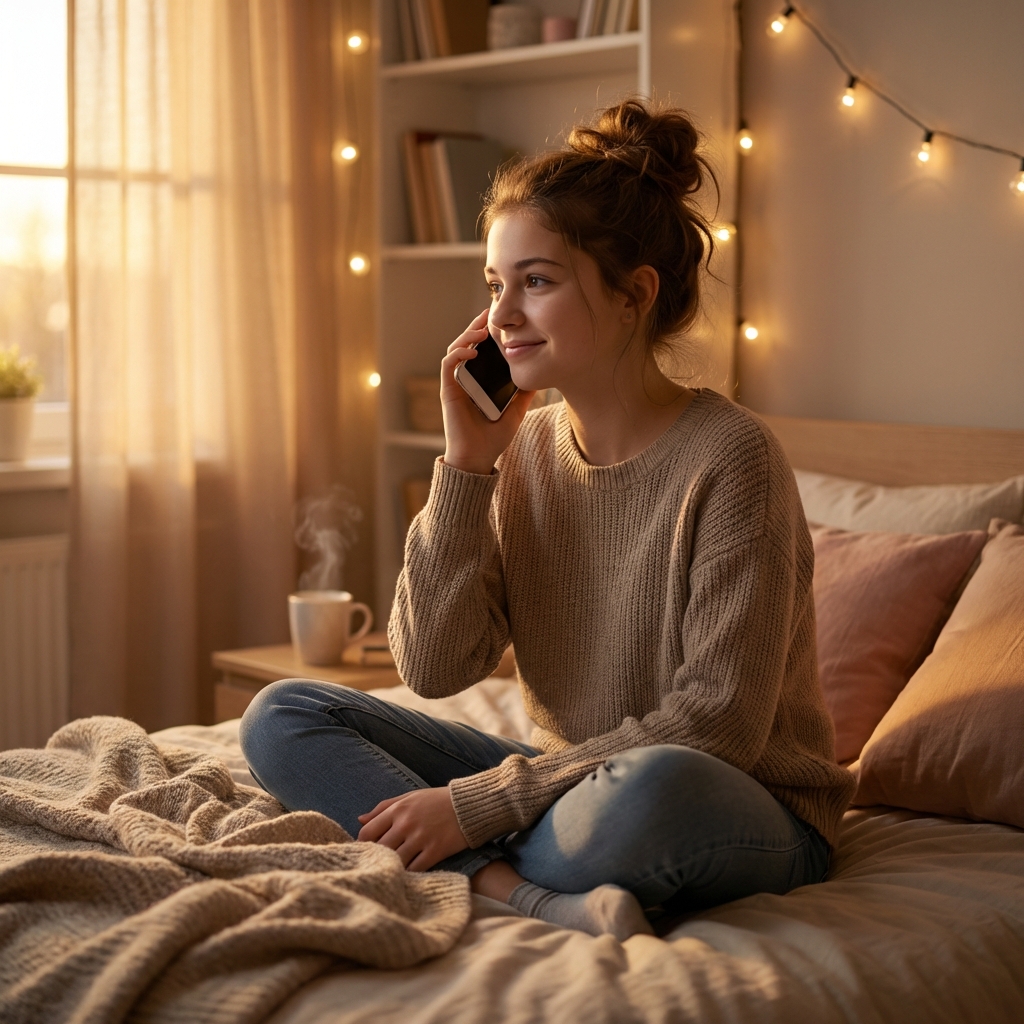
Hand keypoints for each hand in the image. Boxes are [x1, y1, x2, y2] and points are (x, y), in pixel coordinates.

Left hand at [356, 787, 468, 870]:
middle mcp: (406, 824)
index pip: (367, 832)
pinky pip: (415, 869)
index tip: (367, 850)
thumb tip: (359, 820)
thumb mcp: (409, 797)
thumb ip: (383, 808)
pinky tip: (409, 874)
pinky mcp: (435, 851)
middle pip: (379, 849)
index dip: (362, 844)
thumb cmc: (436, 801)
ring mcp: (421, 838)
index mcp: (398, 810)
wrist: (468, 805)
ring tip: (392, 871)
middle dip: (376, 858)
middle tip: (378, 864)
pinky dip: (410, 874)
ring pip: (395, 860)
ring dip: (393, 866)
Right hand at [440, 309, 535, 475]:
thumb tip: (541, 374)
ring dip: (467, 335)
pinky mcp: (448, 390)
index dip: (488, 332)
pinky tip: (473, 350)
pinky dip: (459, 353)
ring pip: (456, 349)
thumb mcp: (517, 410)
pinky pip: (448, 365)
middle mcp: (465, 378)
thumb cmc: (494, 438)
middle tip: (490, 312)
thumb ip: (525, 392)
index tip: (501, 320)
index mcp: (479, 380)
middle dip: (477, 326)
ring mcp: (456, 383)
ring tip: (483, 329)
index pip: (481, 349)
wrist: (478, 458)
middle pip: (467, 343)